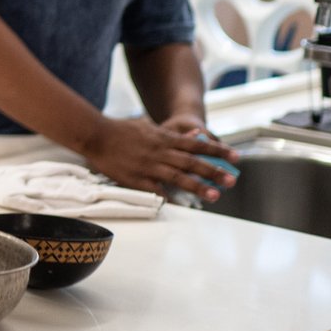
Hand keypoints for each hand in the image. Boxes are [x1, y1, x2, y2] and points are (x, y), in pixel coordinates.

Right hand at [83, 114, 239, 201]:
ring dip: (197, 186)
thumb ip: (170, 133)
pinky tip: (180, 204)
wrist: (95, 134)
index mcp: (164, 138)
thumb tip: (193, 136)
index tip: (235, 157)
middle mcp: (160, 152)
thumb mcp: (148, 126)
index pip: (197, 144)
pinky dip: (168, 196)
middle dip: (214, 171)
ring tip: (214, 195)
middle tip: (231, 179)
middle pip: (192, 162)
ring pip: (178, 177)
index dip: (217, 151)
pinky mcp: (135, 177)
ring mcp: (148, 165)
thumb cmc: (120, 129)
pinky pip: (155, 189)